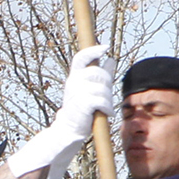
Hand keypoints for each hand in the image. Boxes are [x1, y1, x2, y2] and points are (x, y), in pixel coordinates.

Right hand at [6, 45, 116, 178]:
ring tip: (104, 109)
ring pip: (103, 88)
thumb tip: (110, 60)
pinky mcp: (82, 104)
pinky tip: (106, 113)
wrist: (67, 131)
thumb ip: (100, 75)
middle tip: (105, 99)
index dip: (93, 51)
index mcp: (74, 77)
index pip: (81, 58)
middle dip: (107, 85)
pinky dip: (107, 107)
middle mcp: (73, 82)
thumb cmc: (80, 111)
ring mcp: (76, 92)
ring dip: (108, 100)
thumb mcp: (89, 90)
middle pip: (99, 73)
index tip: (105, 48)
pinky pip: (101, 100)